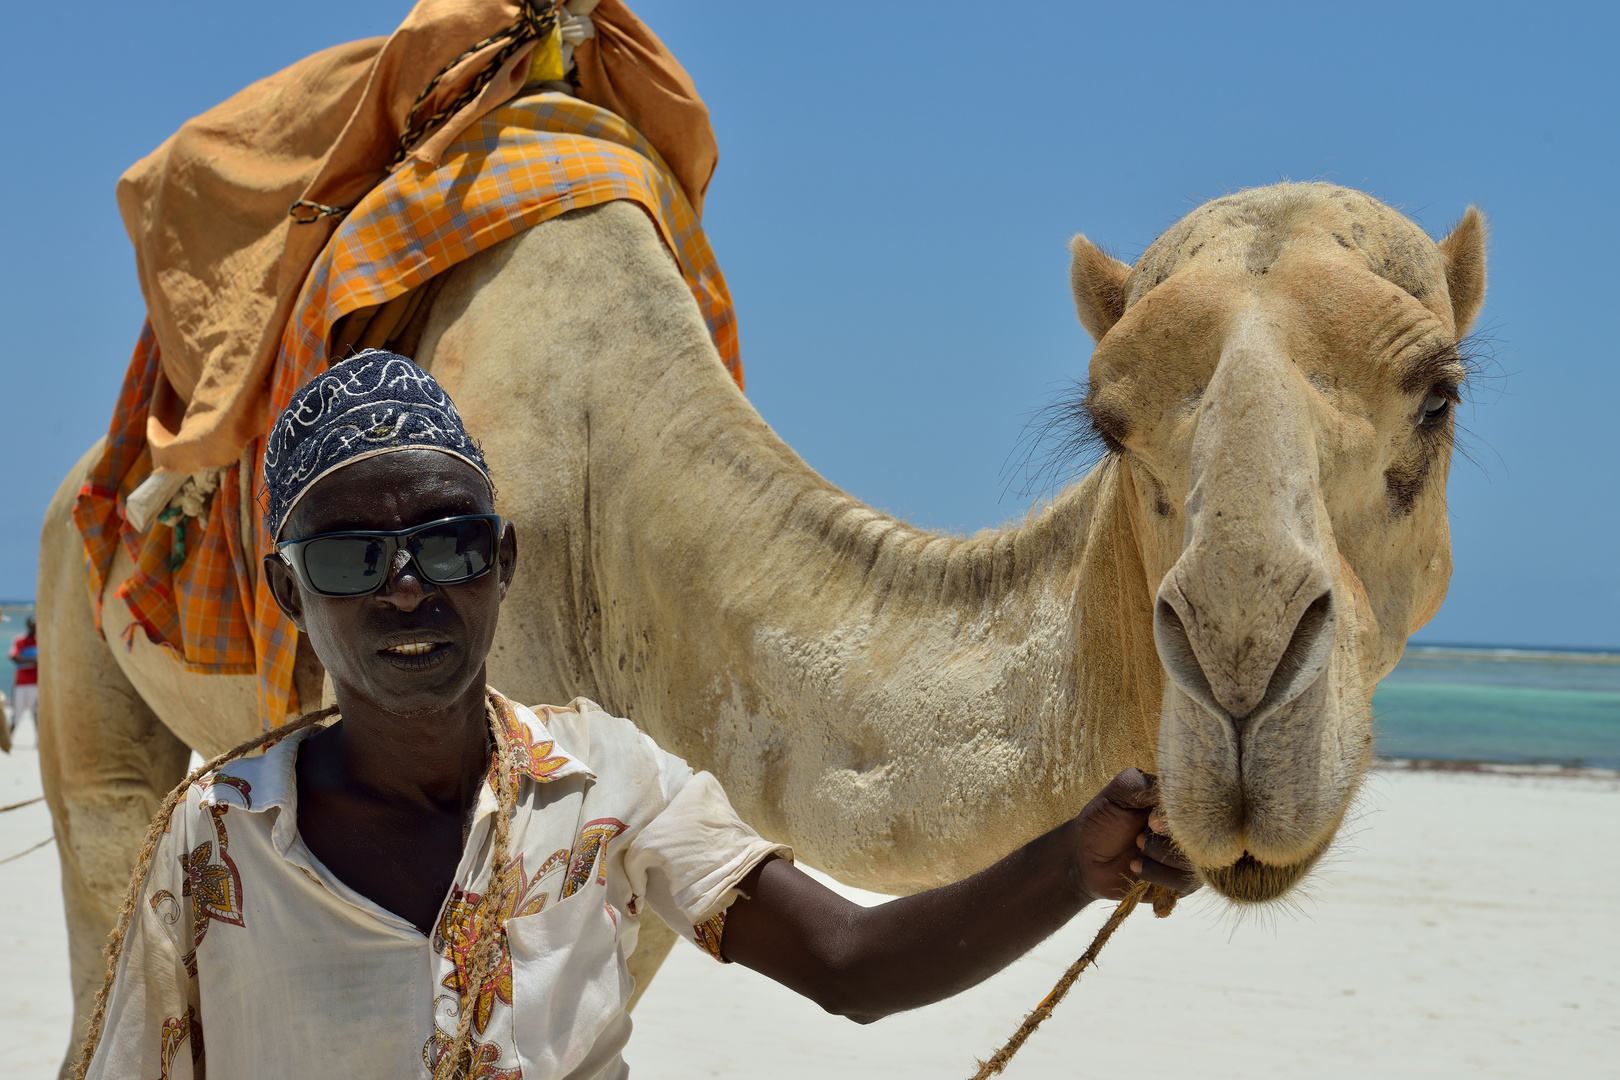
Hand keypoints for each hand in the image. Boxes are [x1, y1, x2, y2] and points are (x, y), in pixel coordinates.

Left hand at [1069, 767, 1199, 902]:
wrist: (1085, 857)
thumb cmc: (1103, 820)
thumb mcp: (1118, 793)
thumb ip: (1142, 784)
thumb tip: (1173, 787)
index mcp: (1178, 806)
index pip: (1201, 807)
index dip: (1179, 816)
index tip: (1151, 819)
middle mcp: (1189, 831)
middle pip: (1204, 836)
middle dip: (1170, 838)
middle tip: (1140, 836)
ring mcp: (1187, 857)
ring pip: (1196, 861)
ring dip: (1162, 855)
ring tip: (1136, 848)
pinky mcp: (1181, 882)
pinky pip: (1186, 883)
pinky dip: (1159, 875)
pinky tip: (1136, 866)